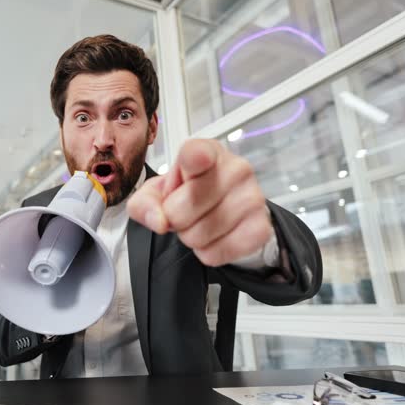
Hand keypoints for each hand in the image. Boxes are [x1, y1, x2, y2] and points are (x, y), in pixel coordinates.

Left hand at [127, 139, 271, 266]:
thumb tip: (159, 221)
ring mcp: (252, 197)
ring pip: (198, 235)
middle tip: (184, 211)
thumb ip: (144, 204)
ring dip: (191, 237)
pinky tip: (215, 236)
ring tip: (199, 221)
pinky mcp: (260, 227)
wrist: (225, 207)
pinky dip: (208, 252)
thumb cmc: (189, 192)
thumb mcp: (156, 193)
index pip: (197, 153)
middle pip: (182, 210)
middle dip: (175, 219)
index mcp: (206, 152)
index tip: (194, 161)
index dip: (193, 161)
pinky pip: (217, 253)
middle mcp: (235, 169)